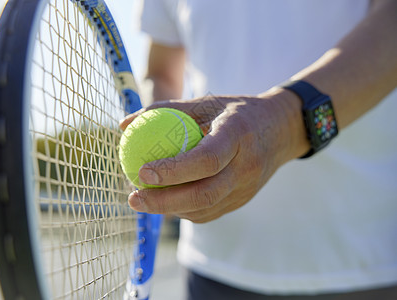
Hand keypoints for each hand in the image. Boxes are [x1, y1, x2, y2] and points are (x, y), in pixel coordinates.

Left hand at [119, 89, 307, 222]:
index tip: (141, 171)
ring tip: (142, 200)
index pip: (206, 160)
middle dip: (163, 202)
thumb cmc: (236, 112)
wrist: (282, 130)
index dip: (173, 170)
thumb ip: (165, 110)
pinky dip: (184, 210)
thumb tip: (123, 124)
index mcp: (238, 135)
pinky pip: (210, 211)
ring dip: (170, 209)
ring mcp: (248, 188)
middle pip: (204, 193)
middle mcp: (246, 166)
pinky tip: (164, 201)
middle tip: (133, 197)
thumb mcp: (206, 102)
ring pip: (205, 208)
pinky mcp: (244, 200)